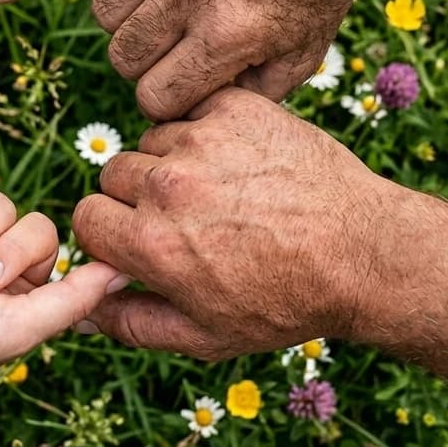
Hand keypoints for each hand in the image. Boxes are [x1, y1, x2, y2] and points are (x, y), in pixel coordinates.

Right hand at [71, 88, 395, 359]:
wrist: (365, 254)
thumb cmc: (287, 302)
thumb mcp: (206, 336)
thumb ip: (132, 325)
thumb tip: (81, 313)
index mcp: (153, 244)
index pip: (87, 217)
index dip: (112, 233)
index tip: (144, 241)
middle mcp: (170, 188)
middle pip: (114, 174)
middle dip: (138, 196)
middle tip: (190, 219)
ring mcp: (204, 142)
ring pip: (154, 140)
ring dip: (173, 161)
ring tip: (223, 191)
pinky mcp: (238, 109)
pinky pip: (194, 111)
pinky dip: (209, 130)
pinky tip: (242, 162)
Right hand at [83, 0, 373, 120]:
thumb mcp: (306, 47)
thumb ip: (255, 93)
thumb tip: (203, 111)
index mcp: (227, 33)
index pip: (154, 98)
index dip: (166, 99)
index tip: (179, 83)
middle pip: (123, 58)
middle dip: (146, 62)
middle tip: (172, 44)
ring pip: (104, 11)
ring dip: (127, 17)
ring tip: (158, 5)